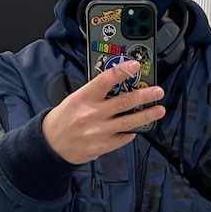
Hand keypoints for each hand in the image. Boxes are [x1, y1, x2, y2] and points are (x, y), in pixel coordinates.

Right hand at [43, 61, 164, 164]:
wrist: (52, 144)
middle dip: (144, 96)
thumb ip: (95, 92)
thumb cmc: (64, 119)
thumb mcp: (75, 98)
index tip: (135, 66)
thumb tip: (118, 82)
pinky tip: (137, 127)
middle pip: (124, 102)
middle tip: (157, 91)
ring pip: (129, 121)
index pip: (106, 80)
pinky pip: (124, 137)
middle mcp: (92, 114)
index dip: (123, 71)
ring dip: (146, 115)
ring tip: (158, 110)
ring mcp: (99, 131)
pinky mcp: (103, 145)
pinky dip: (131, 131)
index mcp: (83, 98)